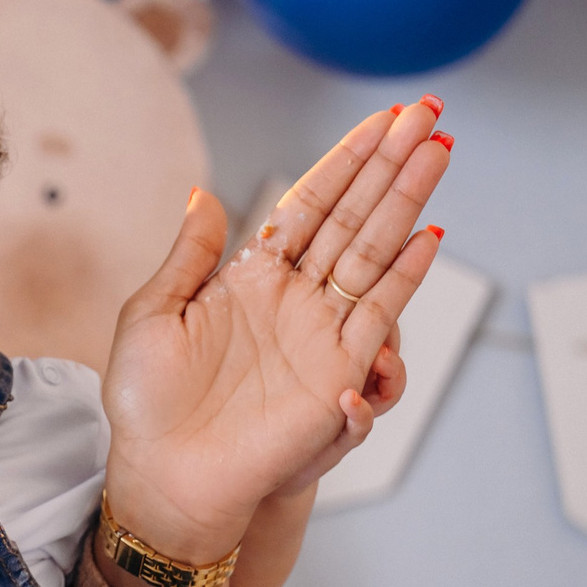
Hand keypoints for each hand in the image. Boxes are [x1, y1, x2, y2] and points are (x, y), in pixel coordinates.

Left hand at [103, 99, 450, 561]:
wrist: (165, 476)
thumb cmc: (148, 404)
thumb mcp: (152, 316)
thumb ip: (188, 256)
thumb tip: (204, 193)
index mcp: (251, 276)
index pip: (309, 203)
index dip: (345, 161)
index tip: (382, 119)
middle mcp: (295, 297)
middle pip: (354, 215)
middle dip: (391, 163)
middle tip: (430, 110)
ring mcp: (320, 333)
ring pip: (375, 252)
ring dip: (409, 200)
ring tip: (438, 150)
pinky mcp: (337, 374)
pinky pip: (377, 317)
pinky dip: (404, 278)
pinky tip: (428, 238)